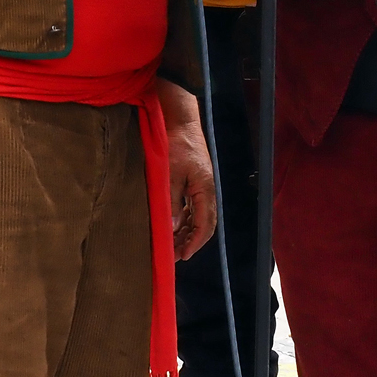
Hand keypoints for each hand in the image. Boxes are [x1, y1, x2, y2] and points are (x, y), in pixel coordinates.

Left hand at [158, 79, 215, 260]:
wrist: (180, 121)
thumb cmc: (177, 144)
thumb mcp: (171, 174)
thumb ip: (171, 201)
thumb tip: (171, 227)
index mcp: (205, 189)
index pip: (205, 225)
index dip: (195, 242)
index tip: (183, 256)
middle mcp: (206, 190)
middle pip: (203, 224)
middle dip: (190, 241)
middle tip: (173, 255)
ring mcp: (200, 186)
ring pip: (196, 216)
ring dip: (185, 231)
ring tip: (171, 244)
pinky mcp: (192, 181)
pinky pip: (190, 206)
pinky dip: (182, 218)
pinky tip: (172, 224)